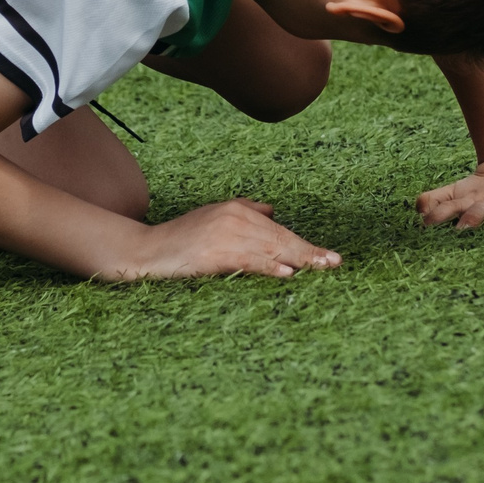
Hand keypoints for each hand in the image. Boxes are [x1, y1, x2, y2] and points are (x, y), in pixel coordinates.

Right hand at [114, 198, 340, 280]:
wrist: (148, 249)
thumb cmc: (181, 237)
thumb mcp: (214, 215)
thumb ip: (244, 210)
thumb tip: (272, 211)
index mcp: (237, 209)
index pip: (279, 229)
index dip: (305, 244)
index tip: (329, 256)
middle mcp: (235, 218)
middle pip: (280, 238)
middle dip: (310, 252)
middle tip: (335, 262)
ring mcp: (225, 235)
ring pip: (270, 249)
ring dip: (299, 259)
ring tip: (322, 267)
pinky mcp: (215, 253)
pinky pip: (249, 261)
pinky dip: (269, 266)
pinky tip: (287, 273)